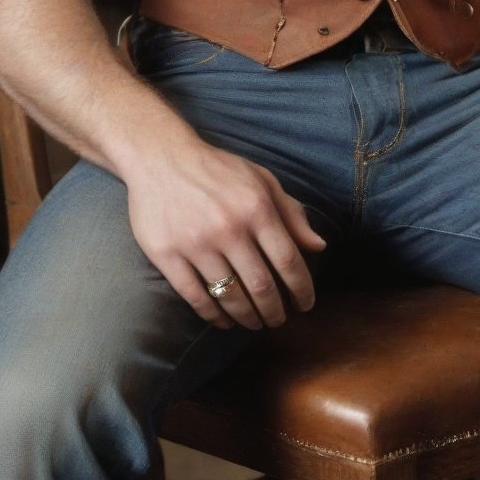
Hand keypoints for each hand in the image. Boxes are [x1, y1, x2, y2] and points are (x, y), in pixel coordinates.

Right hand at [125, 132, 326, 329]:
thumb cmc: (217, 170)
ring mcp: (196, 243)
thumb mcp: (261, 180)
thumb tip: (318, 246)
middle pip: (261, 286)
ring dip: (246, 317)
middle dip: (275, 311)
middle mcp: (229, 228)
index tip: (305, 305)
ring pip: (229, 296)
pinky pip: (195, 297)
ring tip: (254, 322)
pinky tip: (222, 320)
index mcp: (257, 208)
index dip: (301, 289)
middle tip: (278, 320)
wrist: (161, 157)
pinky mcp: (167, 255)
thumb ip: (291, 213)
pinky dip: (212, 315)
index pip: (288, 261)